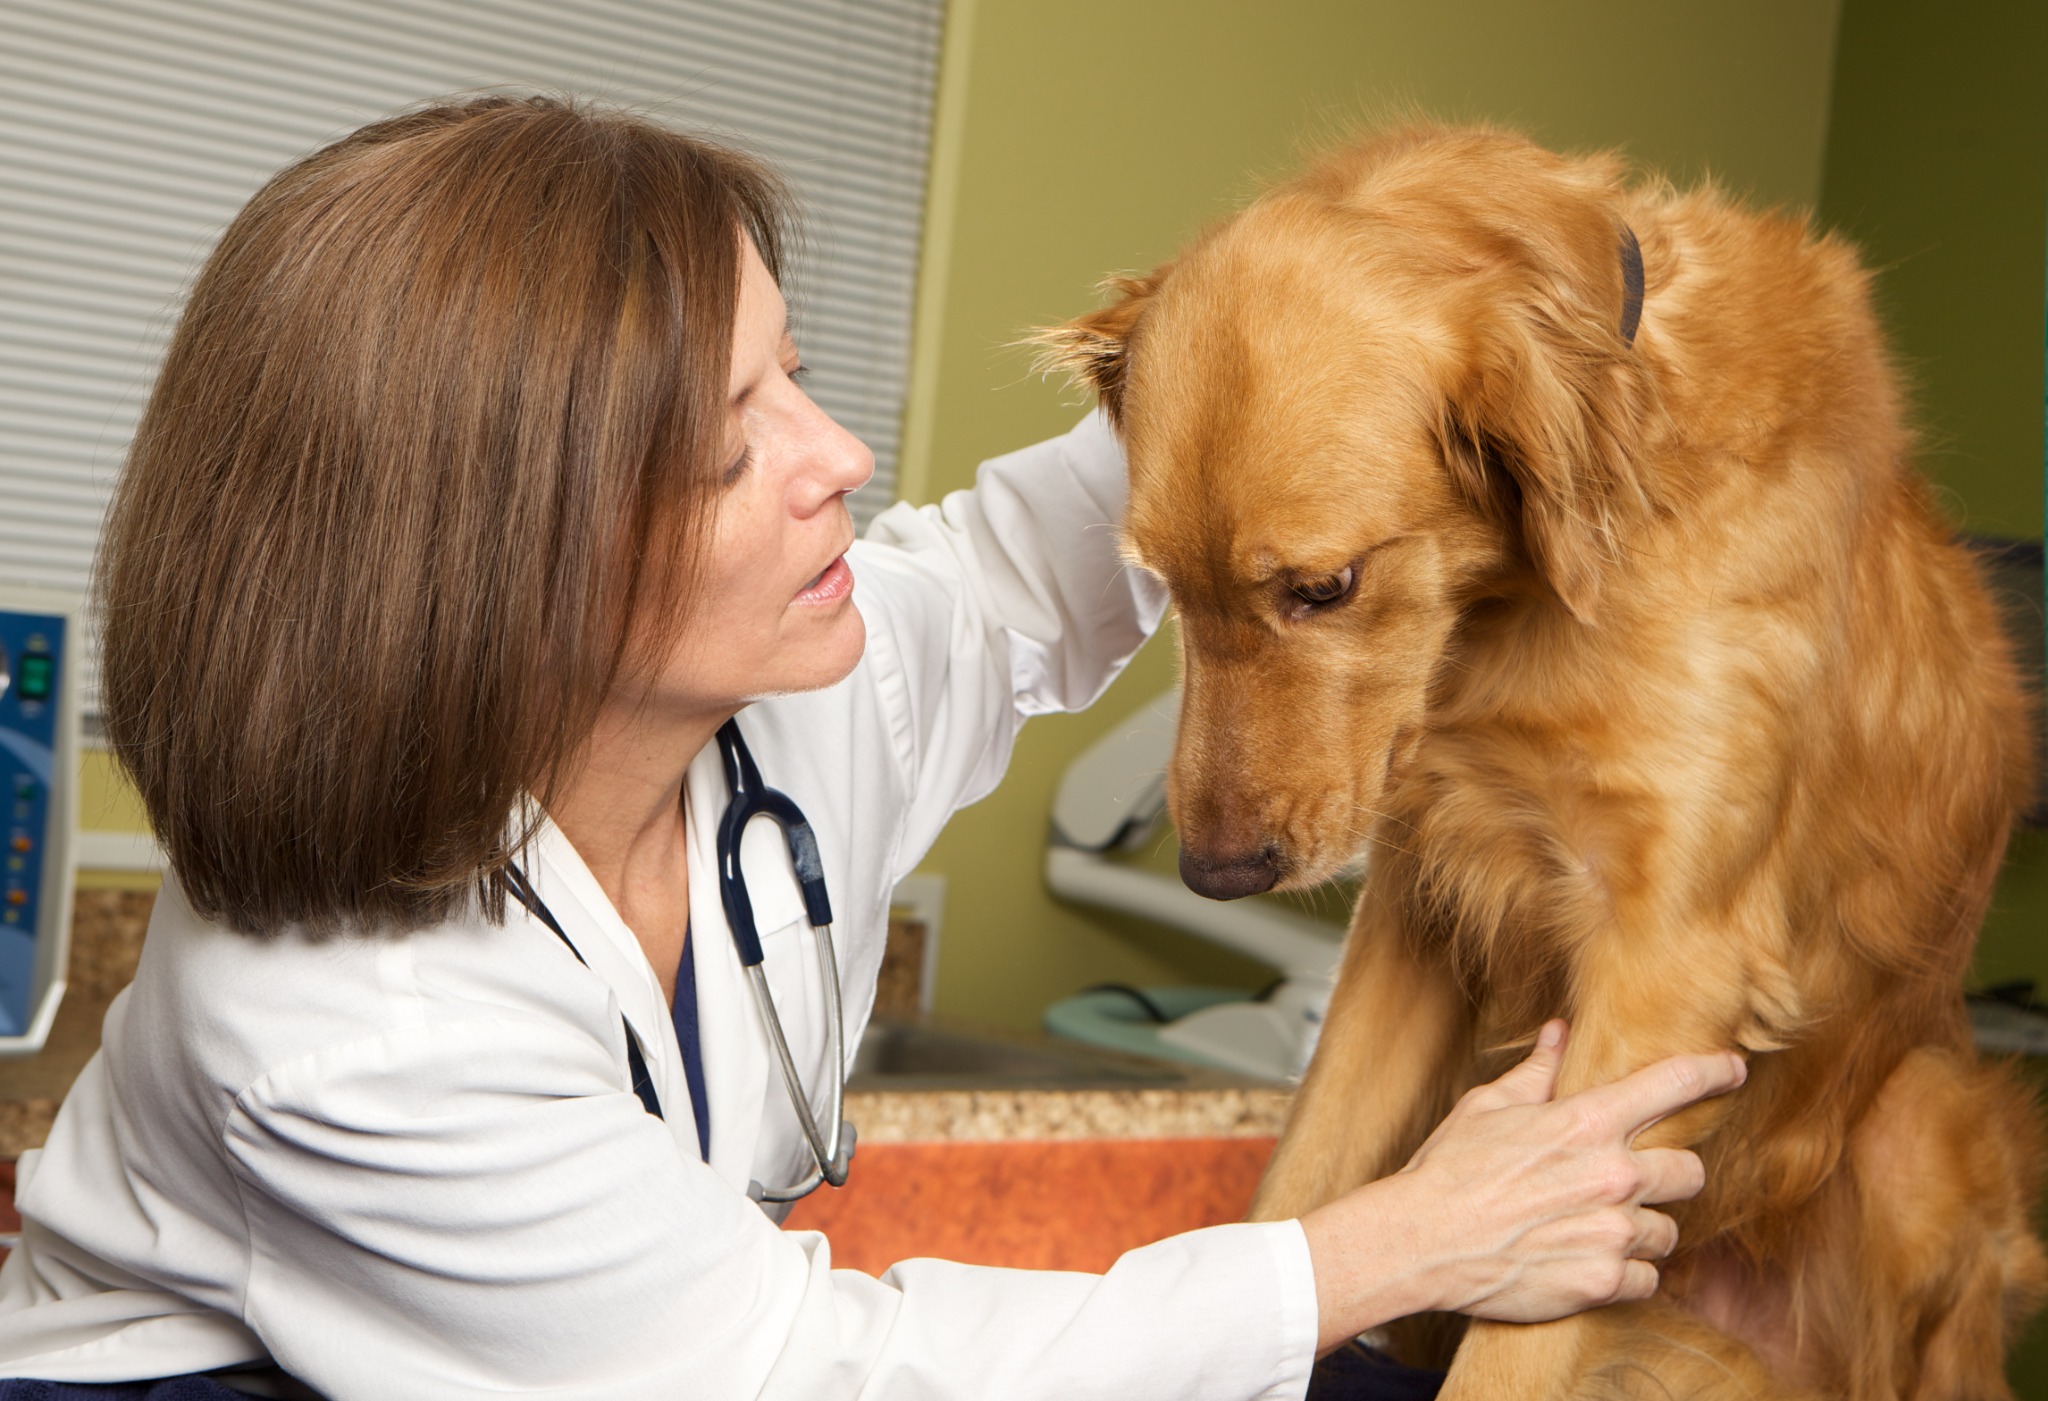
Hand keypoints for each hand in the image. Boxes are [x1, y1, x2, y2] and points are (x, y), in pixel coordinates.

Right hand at [1297, 1020, 1745, 1351]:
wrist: (1419, 1241)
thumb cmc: (1448, 1170)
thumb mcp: (1488, 1107)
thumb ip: (1537, 1072)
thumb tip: (1560, 1033)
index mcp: (1585, 1123)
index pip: (1671, 1085)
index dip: (1712, 1072)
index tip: (1734, 1069)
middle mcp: (1610, 1175)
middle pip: (1690, 1170)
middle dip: (1668, 1174)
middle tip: (1633, 1181)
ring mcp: (1611, 1232)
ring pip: (1669, 1230)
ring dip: (1642, 1229)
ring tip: (1598, 1228)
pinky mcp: (1603, 1282)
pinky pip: (1648, 1279)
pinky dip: (1627, 1274)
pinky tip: (1590, 1261)